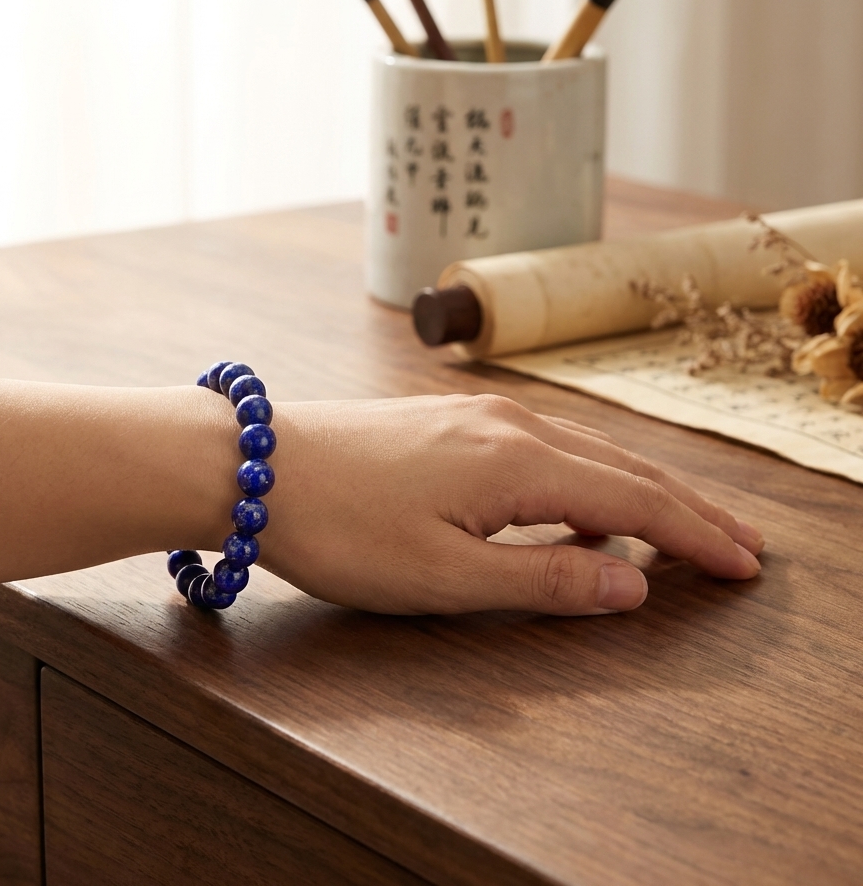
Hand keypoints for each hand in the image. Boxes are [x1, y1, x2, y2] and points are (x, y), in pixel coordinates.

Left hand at [264, 394, 763, 615]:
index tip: (748, 565)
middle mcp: (510, 424)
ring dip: (638, 491)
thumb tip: (631, 583)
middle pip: (624, 467)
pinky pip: (543, 446)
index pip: (637, 501)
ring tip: (678, 528)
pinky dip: (584, 477)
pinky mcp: (450, 421)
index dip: (698, 535)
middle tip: (741, 544)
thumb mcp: (444, 576)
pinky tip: (578, 508)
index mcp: (519, 462)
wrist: (250, 466)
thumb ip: (543, 579)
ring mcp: (478, 415)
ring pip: (585, 451)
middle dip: (686, 509)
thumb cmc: (339, 527)